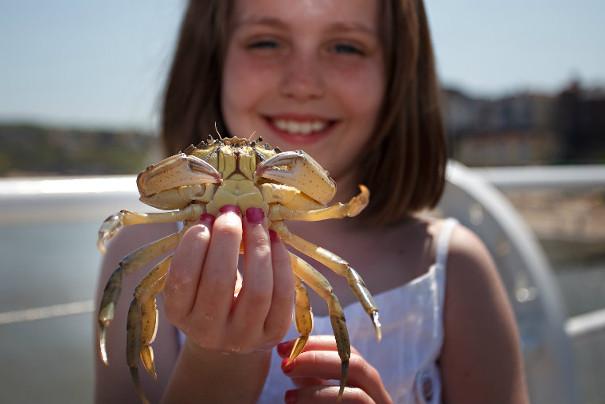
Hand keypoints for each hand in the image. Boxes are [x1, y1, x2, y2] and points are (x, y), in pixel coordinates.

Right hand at [163, 205, 293, 354]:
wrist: (233, 329)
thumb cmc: (209, 289)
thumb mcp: (197, 274)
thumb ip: (201, 248)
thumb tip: (221, 206)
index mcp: (179, 314)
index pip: (183, 279)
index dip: (194, 244)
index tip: (206, 217)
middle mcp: (207, 331)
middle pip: (219, 283)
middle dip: (228, 239)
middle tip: (232, 211)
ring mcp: (242, 337)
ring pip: (257, 290)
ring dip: (258, 246)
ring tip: (256, 218)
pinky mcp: (273, 334)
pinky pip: (283, 296)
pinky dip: (281, 262)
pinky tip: (274, 238)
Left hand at [277, 336, 392, 403]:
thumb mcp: (320, 396)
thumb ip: (311, 378)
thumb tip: (289, 354)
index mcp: (361, 378)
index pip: (344, 348)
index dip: (313, 343)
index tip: (282, 348)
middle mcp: (375, 388)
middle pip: (352, 357)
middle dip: (315, 355)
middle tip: (284, 362)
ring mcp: (379, 401)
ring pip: (356, 376)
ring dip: (318, 378)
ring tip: (287, 391)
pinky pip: (357, 399)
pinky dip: (325, 397)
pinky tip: (296, 402)